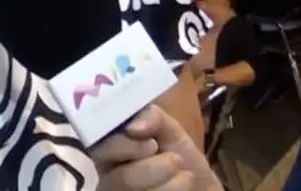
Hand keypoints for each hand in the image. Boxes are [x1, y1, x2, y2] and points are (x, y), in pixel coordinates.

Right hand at [93, 105, 219, 190]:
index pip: (100, 148)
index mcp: (108, 150)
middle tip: (176, 161)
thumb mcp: (168, 128)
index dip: (124, 147)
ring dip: (169, 184)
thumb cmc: (178, 153)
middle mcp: (108, 177)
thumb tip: (132, 126)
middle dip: (153, 168)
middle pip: (121, 179)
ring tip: (185, 177)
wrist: (200, 185)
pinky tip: (182, 188)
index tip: (152, 144)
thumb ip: (150, 117)